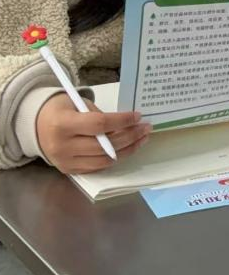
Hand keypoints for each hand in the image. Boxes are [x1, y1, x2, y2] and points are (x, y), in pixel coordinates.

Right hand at [36, 94, 151, 173]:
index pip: (99, 124)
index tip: (138, 116)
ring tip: (142, 138)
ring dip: (127, 150)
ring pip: (104, 160)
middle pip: (104, 146)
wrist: (36, 126)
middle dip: (130, 136)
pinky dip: (115, 158)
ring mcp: (65, 162)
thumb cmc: (61, 109)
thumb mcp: (78, 104)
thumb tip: (127, 125)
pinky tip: (127, 148)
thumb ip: (99, 116)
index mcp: (62, 124)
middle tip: (146, 128)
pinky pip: (97, 167)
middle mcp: (62, 146)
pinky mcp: (69, 171)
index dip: (121, 121)